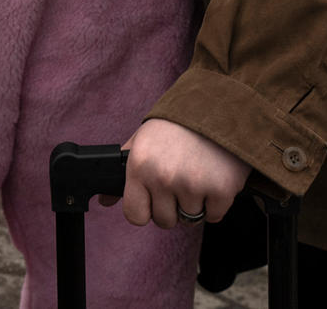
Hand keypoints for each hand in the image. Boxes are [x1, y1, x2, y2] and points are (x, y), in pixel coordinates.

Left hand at [115, 118, 250, 228]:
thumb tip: (105, 200)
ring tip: (197, 174)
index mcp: (140, 166)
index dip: (144, 209)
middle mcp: (163, 177)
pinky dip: (215, 203)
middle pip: (164, 220)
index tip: (152, 200)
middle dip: (172, 206)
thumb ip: (122, 171)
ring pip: (190, 218)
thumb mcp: (142, 140)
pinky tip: (213, 178)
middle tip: (179, 181)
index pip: (134, 215)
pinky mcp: (220, 190)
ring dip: (194, 203)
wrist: (216, 105)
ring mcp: (192, 185)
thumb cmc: (176, 125)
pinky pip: (213, 215)